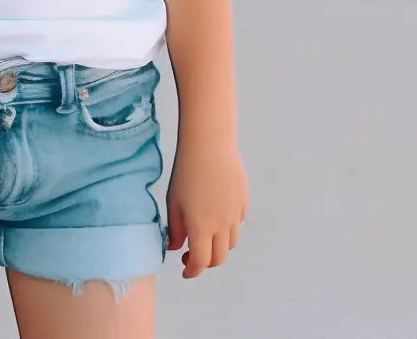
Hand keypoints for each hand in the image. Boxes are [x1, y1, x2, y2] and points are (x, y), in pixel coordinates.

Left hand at [166, 139, 247, 277]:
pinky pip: (237, 224)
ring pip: (231, 243)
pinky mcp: (243, 201)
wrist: (209, 145)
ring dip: (217, 246)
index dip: (192, 271)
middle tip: (190, 255)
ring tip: (203, 235)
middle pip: (218, 258)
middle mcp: (222, 225)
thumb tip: (176, 247)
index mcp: (201, 227)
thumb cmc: (186, 172)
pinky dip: (227, 229)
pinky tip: (215, 216)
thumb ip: (174, 229)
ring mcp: (235, 214)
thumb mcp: (173, 202)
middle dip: (205, 262)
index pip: (200, 262)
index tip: (184, 271)